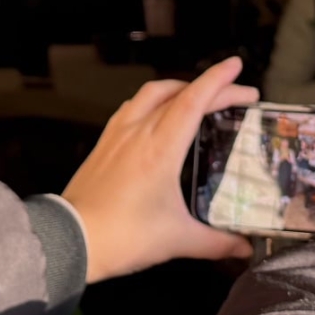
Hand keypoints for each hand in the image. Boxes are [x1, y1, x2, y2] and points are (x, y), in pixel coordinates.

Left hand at [63, 58, 256, 280]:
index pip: (194, 100)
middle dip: (210, 87)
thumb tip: (242, 247)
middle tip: (234, 93)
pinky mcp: (103, 145)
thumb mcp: (177, 240)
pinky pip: (130, 108)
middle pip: (178, 93)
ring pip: (150, 94)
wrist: (72, 240)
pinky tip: (154, 115)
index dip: (218, 80)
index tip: (235, 67)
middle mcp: (138, 134)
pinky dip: (150, 102)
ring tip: (196, 96)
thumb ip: (216, 242)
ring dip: (178, 87)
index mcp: (160, 149)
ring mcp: (117, 136)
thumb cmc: (119, 236)